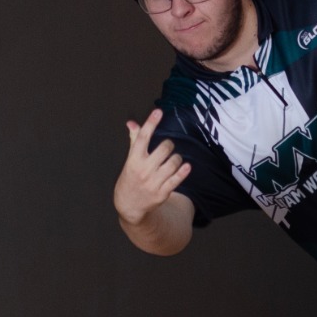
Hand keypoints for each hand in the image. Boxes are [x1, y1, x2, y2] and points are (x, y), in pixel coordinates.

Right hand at [114, 110, 190, 225]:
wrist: (129, 205)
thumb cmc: (131, 178)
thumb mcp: (130, 160)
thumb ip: (134, 140)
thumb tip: (132, 123)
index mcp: (134, 159)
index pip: (143, 137)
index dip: (151, 123)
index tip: (158, 112)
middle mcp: (143, 170)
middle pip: (164, 148)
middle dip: (169, 145)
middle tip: (168, 147)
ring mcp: (153, 182)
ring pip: (173, 162)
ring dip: (177, 158)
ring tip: (174, 160)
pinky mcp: (162, 192)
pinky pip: (177, 179)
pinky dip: (184, 171)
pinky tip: (187, 166)